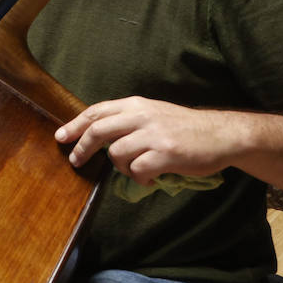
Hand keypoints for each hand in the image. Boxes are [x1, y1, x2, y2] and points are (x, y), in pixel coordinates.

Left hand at [55, 97, 241, 185]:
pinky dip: (139, 178)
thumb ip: (127, 120)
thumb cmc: (184, 127)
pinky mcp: (165, 154)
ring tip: (135, 169)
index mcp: (136, 104)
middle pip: (98, 130)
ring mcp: (153, 134)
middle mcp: (141, 116)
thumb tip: (97, 135)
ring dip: (121, 167)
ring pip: (116, 154)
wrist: (221, 134)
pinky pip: (137, 170)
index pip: (96, 112)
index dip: (75, 125)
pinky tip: (150, 178)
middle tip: (76, 161)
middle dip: (82, 148)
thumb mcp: (153, 113)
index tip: (60, 137)